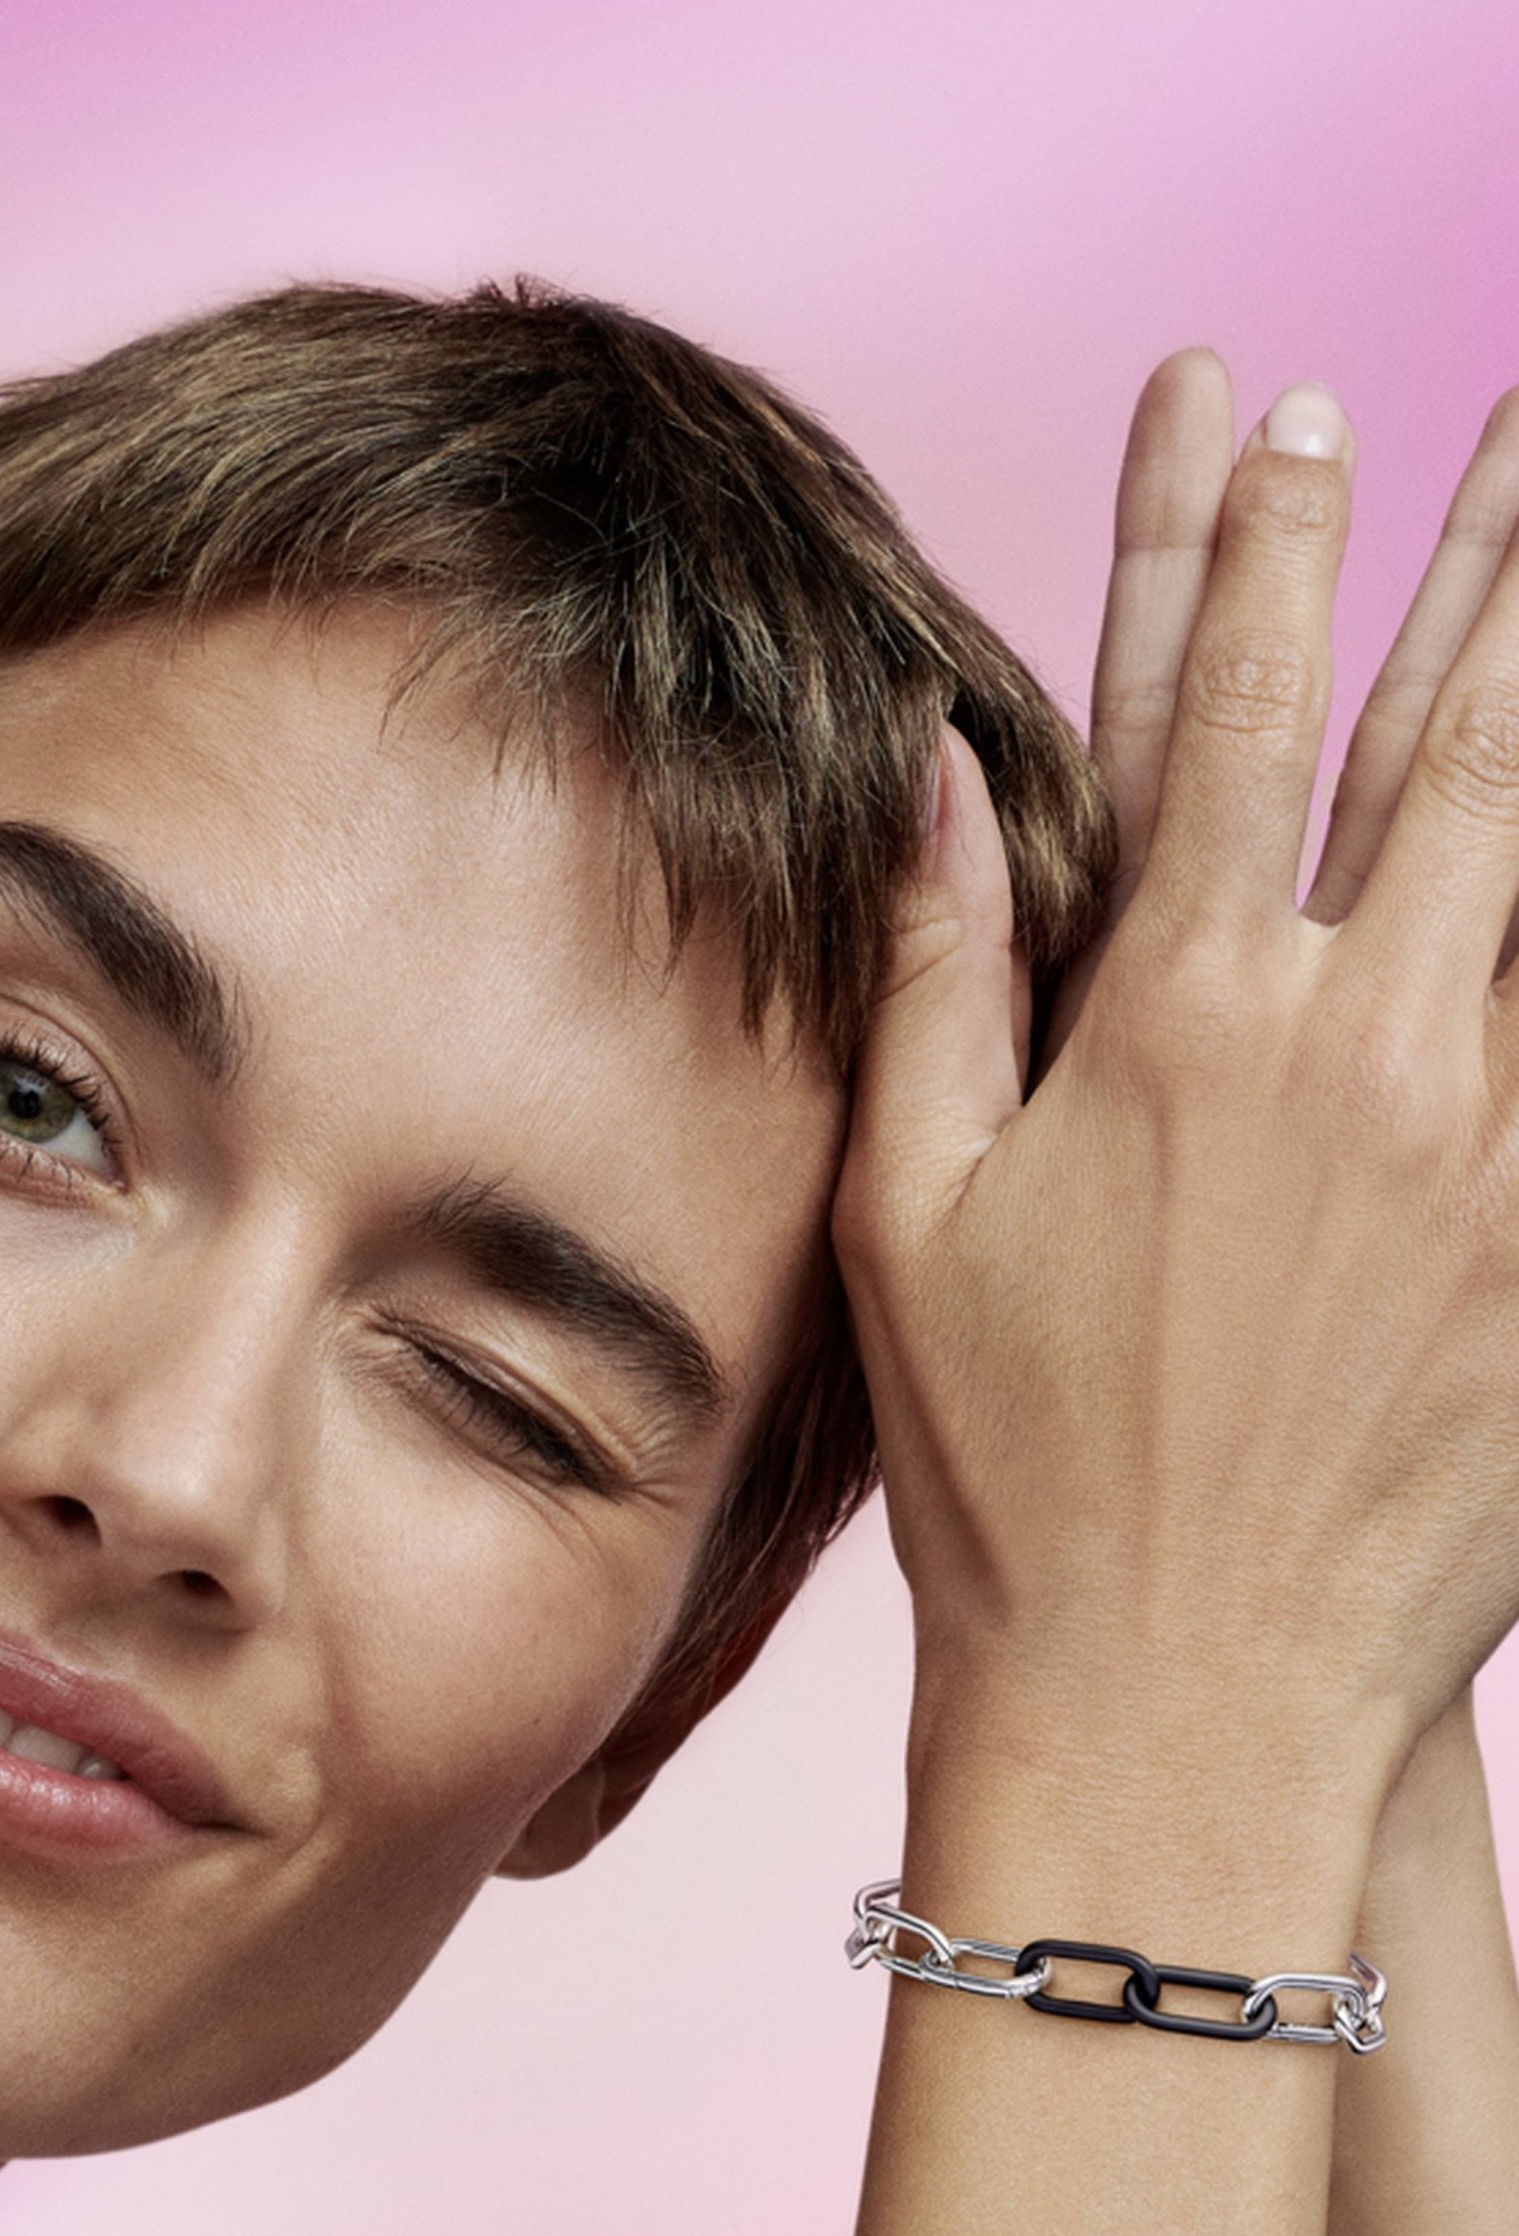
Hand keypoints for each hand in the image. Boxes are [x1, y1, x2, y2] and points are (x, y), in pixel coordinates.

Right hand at [834, 371, 1518, 1839]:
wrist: (1184, 1692)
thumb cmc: (1015, 1468)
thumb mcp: (910, 1215)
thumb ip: (936, 970)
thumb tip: (939, 762)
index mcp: (1176, 1023)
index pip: (1224, 715)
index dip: (1255, 541)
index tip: (1288, 409)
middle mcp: (1360, 1048)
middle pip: (1452, 744)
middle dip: (1499, 557)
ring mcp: (1495, 1145)